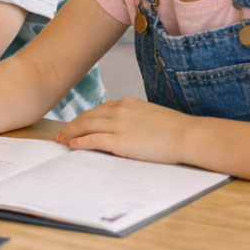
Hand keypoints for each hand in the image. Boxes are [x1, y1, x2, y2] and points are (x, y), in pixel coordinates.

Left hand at [54, 96, 192, 162]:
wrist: (188, 136)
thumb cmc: (176, 130)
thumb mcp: (152, 116)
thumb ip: (136, 119)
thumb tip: (128, 129)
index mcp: (128, 103)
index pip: (99, 110)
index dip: (84, 118)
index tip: (76, 125)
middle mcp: (120, 111)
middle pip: (88, 117)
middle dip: (72, 125)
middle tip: (61, 133)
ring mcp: (119, 125)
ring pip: (87, 127)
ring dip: (71, 134)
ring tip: (62, 140)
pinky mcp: (121, 142)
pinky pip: (93, 141)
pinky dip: (80, 143)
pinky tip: (72, 146)